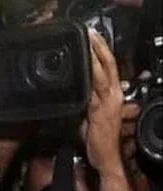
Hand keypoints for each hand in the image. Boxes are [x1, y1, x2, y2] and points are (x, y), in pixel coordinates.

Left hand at [81, 29, 124, 175]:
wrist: (106, 158)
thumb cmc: (98, 140)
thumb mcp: (91, 115)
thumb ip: (87, 102)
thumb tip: (77, 92)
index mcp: (112, 95)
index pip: (109, 68)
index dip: (103, 52)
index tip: (94, 38)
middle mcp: (113, 96)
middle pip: (108, 65)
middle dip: (100, 48)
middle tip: (91, 32)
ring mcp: (107, 102)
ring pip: (102, 73)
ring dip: (95, 57)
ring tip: (88, 42)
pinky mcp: (99, 110)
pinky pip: (93, 89)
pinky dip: (90, 77)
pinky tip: (84, 68)